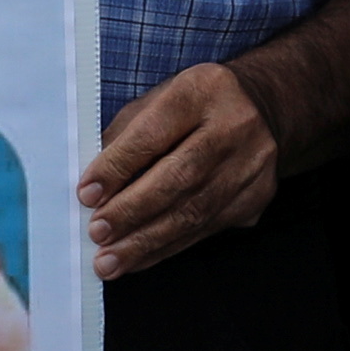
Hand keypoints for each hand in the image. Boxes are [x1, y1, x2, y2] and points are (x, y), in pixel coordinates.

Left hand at [81, 59, 277, 277]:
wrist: (262, 109)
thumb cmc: (196, 107)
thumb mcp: (159, 100)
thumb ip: (126, 137)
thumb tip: (94, 187)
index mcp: (203, 90)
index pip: (154, 133)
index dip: (118, 167)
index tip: (87, 195)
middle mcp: (235, 125)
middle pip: (179, 176)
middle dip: (132, 211)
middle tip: (98, 233)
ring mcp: (252, 164)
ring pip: (194, 211)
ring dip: (146, 241)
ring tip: (111, 260)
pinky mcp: (258, 196)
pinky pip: (207, 229)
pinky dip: (167, 247)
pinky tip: (140, 258)